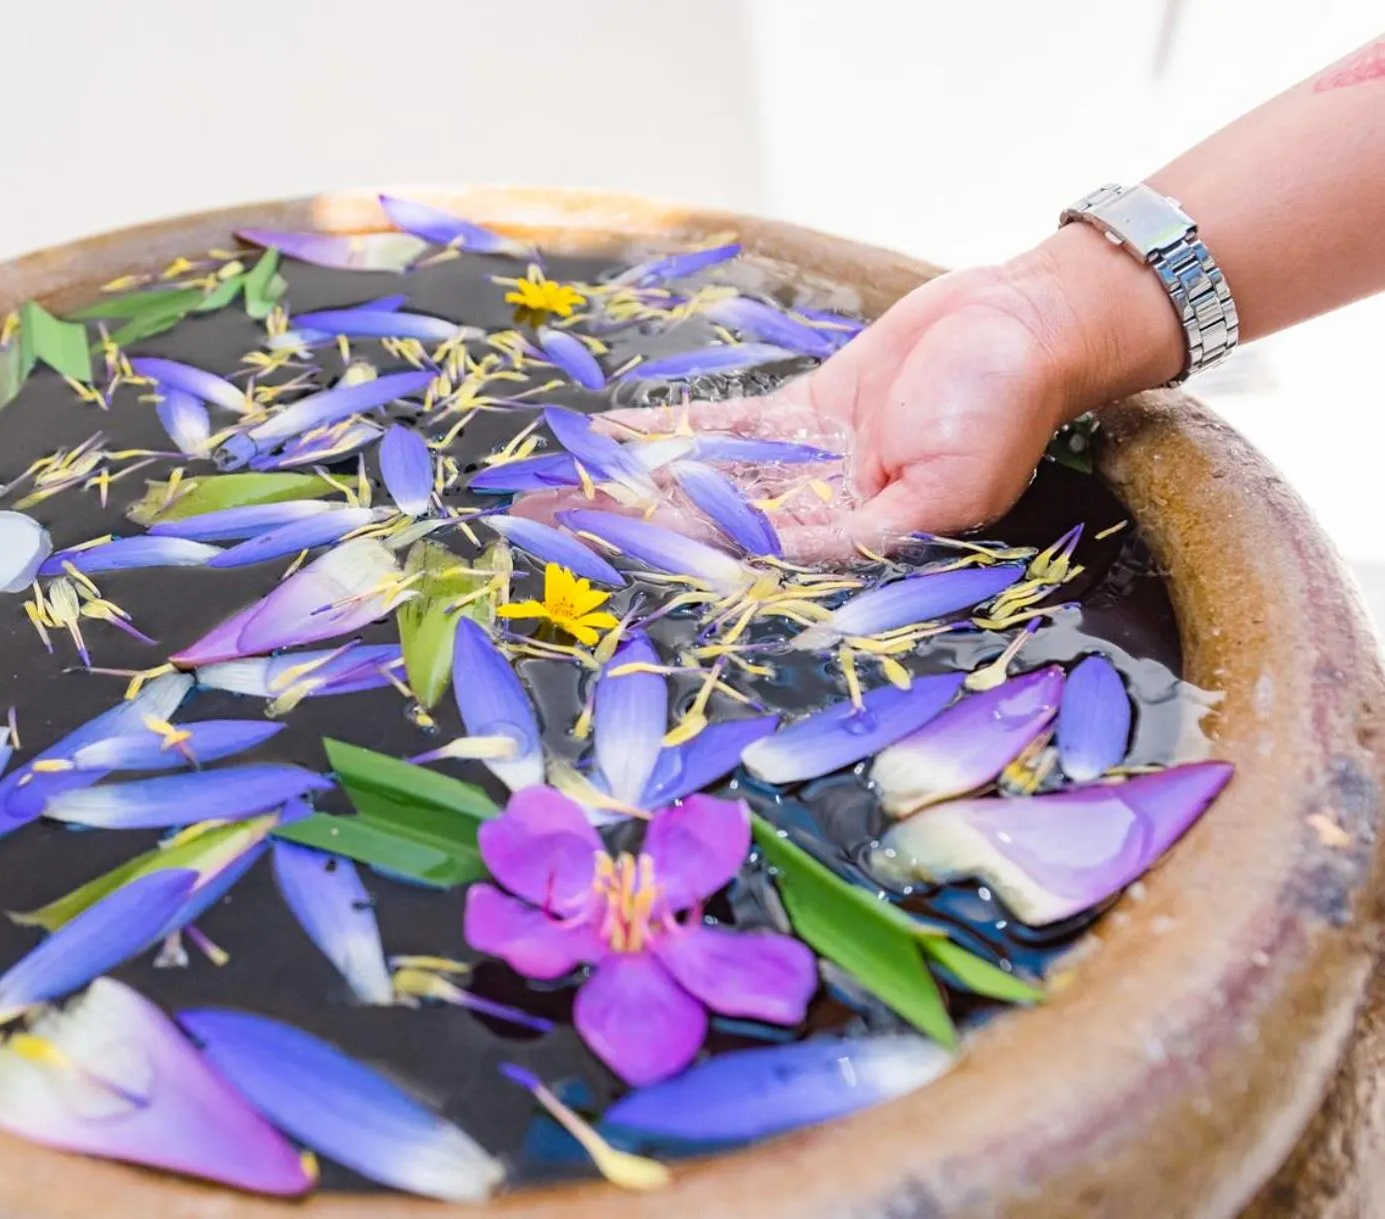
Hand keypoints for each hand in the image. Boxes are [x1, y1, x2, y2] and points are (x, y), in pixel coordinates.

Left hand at [601, 226, 1182, 558]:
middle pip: (706, 527)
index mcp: (852, 543)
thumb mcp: (944, 487)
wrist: (1026, 318)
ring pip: (703, 480)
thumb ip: (864, 534)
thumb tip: (777, 565)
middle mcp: (820, 511)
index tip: (601, 565)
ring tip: (552, 495)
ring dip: (631, 485)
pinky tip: (609, 440)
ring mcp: (807, 462)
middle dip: (626, 530)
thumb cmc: (1004, 406)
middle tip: (542, 534)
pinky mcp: (803, 412)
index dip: (670, 563)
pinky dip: (669, 431)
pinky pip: (724, 426)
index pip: (744, 564)